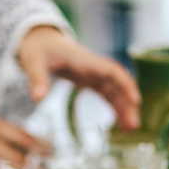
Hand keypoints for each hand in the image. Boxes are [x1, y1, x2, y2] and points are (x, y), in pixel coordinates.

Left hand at [18, 26, 140, 129]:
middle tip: (134, 125)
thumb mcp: (33, 63)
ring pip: (115, 90)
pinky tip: (121, 123)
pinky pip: (108, 93)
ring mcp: (94, 73)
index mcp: (84, 61)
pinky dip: (115, 106)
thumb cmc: (38, 49)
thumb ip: (37, 80)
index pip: (111, 71)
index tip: (135, 100)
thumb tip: (37, 99)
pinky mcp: (90, 79)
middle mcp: (93, 66)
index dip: (124, 84)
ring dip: (124, 107)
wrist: (40, 39)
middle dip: (127, 102)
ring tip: (131, 129)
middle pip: (118, 83)